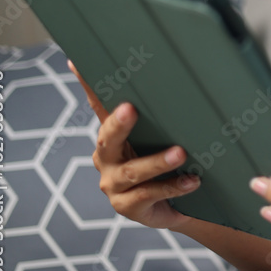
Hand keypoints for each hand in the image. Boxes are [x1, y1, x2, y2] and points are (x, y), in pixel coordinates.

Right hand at [68, 59, 198, 229]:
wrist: (172, 207)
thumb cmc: (165, 165)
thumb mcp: (161, 138)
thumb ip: (161, 114)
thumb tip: (178, 75)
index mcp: (111, 136)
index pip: (99, 107)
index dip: (88, 86)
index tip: (77, 63)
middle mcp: (107, 159)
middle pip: (108, 138)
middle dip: (119, 124)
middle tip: (130, 109)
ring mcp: (114, 185)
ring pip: (133, 171)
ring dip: (157, 161)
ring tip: (180, 153)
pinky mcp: (127, 207)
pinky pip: (150, 194)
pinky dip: (173, 185)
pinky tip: (192, 180)